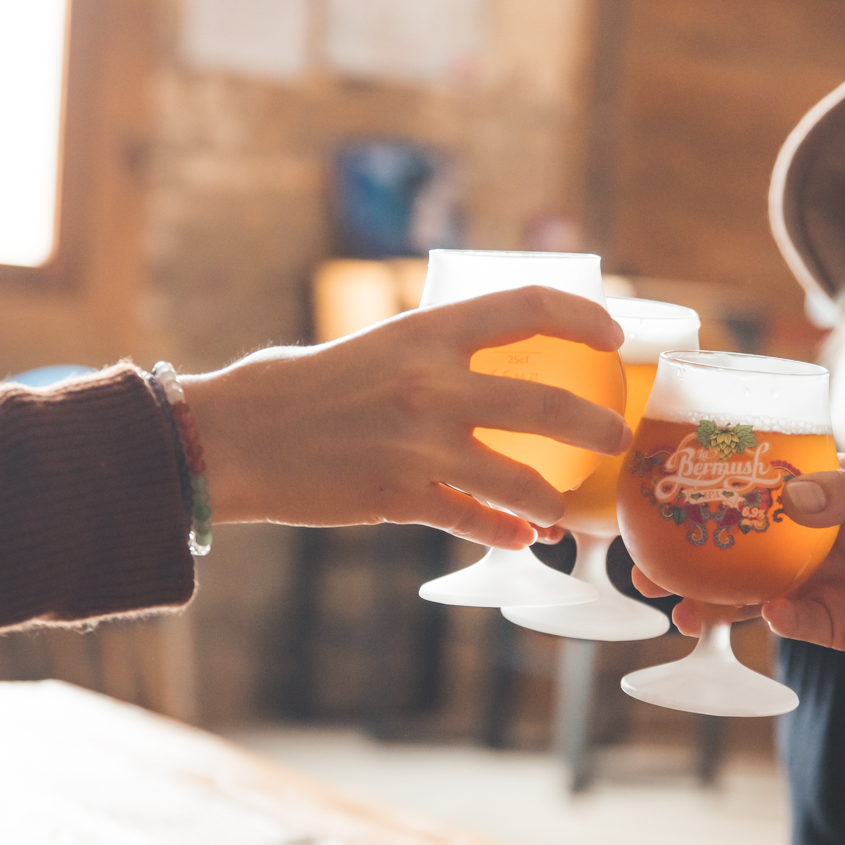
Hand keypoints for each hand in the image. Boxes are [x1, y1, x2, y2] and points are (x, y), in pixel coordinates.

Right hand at [178, 287, 630, 547]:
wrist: (229, 437)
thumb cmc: (296, 388)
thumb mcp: (372, 345)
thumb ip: (429, 353)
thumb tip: (484, 363)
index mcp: (425, 331)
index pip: (527, 307)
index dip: (583, 316)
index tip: (614, 336)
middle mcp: (429, 384)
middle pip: (547, 405)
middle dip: (597, 427)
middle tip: (615, 437)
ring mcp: (417, 445)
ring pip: (520, 480)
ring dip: (553, 499)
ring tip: (564, 509)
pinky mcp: (397, 496)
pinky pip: (471, 519)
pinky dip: (502, 530)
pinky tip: (519, 537)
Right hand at [631, 457, 844, 661]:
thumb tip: (789, 499)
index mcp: (828, 492)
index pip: (758, 489)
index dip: (711, 492)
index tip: (665, 494)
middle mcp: (817, 538)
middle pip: (740, 549)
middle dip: (692, 558)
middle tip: (646, 568)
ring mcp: (827, 584)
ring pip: (756, 594)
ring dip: (718, 600)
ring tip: (680, 607)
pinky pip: (800, 627)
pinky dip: (780, 623)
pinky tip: (766, 615)